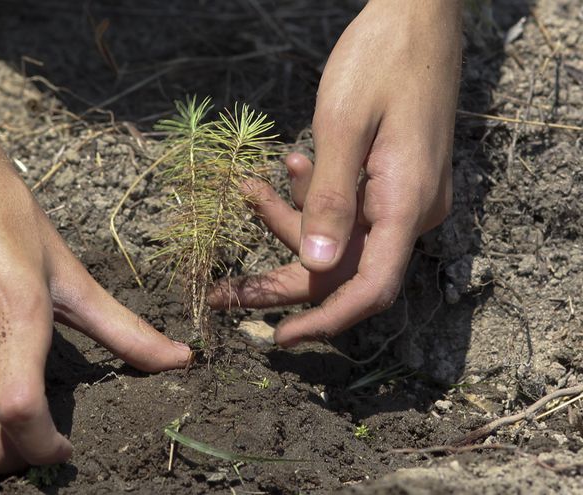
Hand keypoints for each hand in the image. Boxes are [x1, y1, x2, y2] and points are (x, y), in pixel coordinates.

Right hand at [0, 145, 190, 473]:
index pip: (22, 415)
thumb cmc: (3, 212)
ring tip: (1, 410)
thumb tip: (181, 359)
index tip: (63, 447)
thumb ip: (122, 327)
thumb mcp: (67, 269)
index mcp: (14, 311)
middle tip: (31, 439)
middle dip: (11, 461)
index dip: (46, 449)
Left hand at [209, 0, 460, 345]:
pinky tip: (291, 168)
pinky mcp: (393, 181)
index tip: (279, 338)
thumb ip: (329, 201)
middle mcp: (411, 212)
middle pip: (343, 270)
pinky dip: (313, 198)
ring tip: (250, 189)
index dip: (325, 321)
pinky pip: (348, 209)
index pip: (369, 289)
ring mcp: (404, 197)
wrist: (417, 15)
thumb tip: (314, 267)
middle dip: (281, 279)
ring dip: (290, 222)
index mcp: (405, 205)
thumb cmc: (380, 60)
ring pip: (338, 238)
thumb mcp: (343, 127)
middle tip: (224, 290)